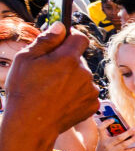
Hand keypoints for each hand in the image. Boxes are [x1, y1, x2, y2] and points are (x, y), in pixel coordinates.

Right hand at [0, 22, 97, 139]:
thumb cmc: (24, 90)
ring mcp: (91, 90)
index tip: (62, 40)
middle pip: (78, 60)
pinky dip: (76, 94)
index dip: (71, 37)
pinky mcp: (93, 105)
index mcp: (68, 59)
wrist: (32, 124)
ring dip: (71, 79)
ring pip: (82, 77)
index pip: (80, 38)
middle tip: (47, 73)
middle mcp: (84, 74)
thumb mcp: (25, 59)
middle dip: (66, 62)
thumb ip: (46, 40)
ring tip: (52, 90)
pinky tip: (60, 100)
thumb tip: (60, 26)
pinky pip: (86, 93)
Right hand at [94, 120, 134, 150]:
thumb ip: (111, 134)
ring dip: (132, 140)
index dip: (105, 123)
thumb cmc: (105, 147)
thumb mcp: (104, 140)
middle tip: (134, 128)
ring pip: (124, 145)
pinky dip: (133, 149)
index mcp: (102, 138)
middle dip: (128, 133)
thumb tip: (125, 128)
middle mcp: (106, 145)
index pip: (100, 128)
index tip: (112, 119)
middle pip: (118, 138)